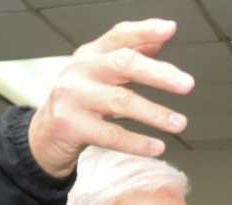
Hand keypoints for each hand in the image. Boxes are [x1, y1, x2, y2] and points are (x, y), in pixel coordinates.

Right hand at [28, 18, 194, 177]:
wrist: (44, 135)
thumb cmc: (79, 102)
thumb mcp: (101, 74)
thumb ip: (130, 54)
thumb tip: (162, 35)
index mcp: (91, 54)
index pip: (119, 36)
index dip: (145, 31)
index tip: (170, 30)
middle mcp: (80, 70)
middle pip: (123, 64)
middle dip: (158, 74)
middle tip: (187, 85)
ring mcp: (73, 97)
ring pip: (121, 102)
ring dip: (155, 114)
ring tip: (180, 124)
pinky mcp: (71, 125)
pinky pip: (110, 135)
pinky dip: (137, 142)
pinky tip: (158, 147)